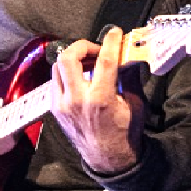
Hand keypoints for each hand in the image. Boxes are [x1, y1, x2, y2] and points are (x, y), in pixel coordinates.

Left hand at [50, 29, 145, 175]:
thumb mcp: (135, 104)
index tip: (114, 32)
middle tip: (96, 49)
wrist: (107, 157)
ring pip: (58, 68)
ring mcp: (62, 104)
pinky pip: (55, 82)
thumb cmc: (125, 131)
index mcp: (101, 99)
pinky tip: (80, 77)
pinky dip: (67, 74)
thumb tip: (129, 56)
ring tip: (89, 63)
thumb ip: (130, 78)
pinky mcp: (54, 108)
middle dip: (81, 46)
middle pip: (67, 58)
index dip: (110, 42)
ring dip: (73, 60)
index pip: (104, 61)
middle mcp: (77, 99)